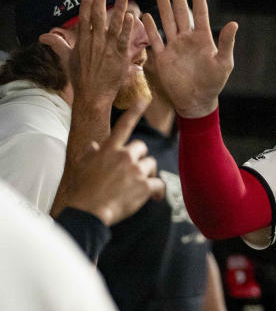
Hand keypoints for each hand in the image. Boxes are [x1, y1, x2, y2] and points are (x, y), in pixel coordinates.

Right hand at [39, 0, 134, 104]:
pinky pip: (124, 40)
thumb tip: (43, 36)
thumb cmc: (80, 78)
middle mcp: (94, 42)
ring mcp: (107, 49)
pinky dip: (127, 28)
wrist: (92, 96)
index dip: (87, 0)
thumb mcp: (67, 59)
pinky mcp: (119, 57)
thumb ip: (58, 44)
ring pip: (113, 25)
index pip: (84, 16)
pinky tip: (131, 16)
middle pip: (97, 14)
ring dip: (118, 8)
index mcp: (82, 40)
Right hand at [52, 99, 165, 225]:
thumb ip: (91, 154)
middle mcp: (124, 156)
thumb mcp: (81, 167)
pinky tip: (154, 198)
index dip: (135, 111)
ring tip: (136, 187)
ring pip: (151, 165)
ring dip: (146, 175)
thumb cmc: (82, 190)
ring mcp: (135, 170)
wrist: (87, 211)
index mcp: (109, 149)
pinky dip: (158, 192)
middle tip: (131, 172)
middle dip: (139, 158)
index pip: (124, 125)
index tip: (144, 99)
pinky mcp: (144, 186)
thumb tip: (95, 146)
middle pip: (142, 148)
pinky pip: (159, 185)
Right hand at [144, 0, 237, 117]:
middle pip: (182, 13)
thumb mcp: (224, 62)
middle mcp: (188, 40)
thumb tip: (234, 23)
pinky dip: (150, 28)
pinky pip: (155, 40)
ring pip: (168, 21)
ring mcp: (174, 47)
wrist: (196, 101)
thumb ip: (227, 43)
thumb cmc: (214, 83)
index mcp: (203, 39)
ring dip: (164, 6)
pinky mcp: (162, 58)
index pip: (200, 13)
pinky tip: (146, 16)